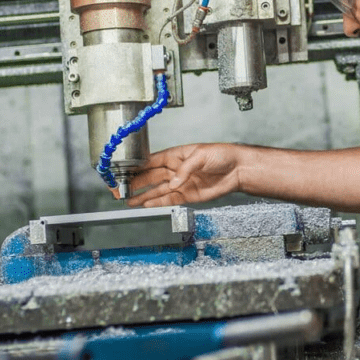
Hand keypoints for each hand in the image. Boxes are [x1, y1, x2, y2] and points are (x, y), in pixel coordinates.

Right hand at [127, 144, 242, 207]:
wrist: (239, 169)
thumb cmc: (222, 155)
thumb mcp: (201, 155)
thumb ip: (185, 169)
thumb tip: (173, 182)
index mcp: (176, 155)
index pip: (151, 161)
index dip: (137, 166)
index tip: (123, 171)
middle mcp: (176, 169)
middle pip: (150, 176)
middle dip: (135, 183)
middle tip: (120, 189)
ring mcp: (181, 183)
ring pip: (157, 190)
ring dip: (142, 195)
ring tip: (127, 200)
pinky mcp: (188, 195)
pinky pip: (169, 200)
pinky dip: (157, 203)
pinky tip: (145, 205)